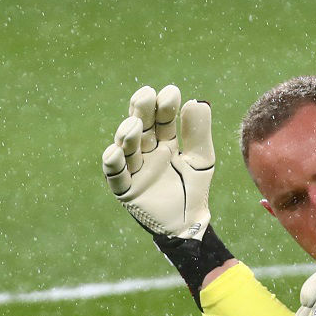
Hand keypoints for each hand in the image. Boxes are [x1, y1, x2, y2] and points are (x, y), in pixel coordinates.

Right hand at [101, 85, 214, 240]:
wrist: (190, 223)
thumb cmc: (194, 189)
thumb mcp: (201, 160)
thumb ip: (199, 133)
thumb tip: (198, 101)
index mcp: (164, 143)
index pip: (162, 120)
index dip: (165, 107)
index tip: (171, 92)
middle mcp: (146, 152)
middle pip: (141, 128)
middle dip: (142, 111)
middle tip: (146, 95)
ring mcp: (135, 170)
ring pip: (126, 148)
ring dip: (128, 135)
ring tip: (135, 124)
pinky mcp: (126, 190)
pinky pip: (116, 176)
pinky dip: (114, 164)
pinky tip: (116, 151)